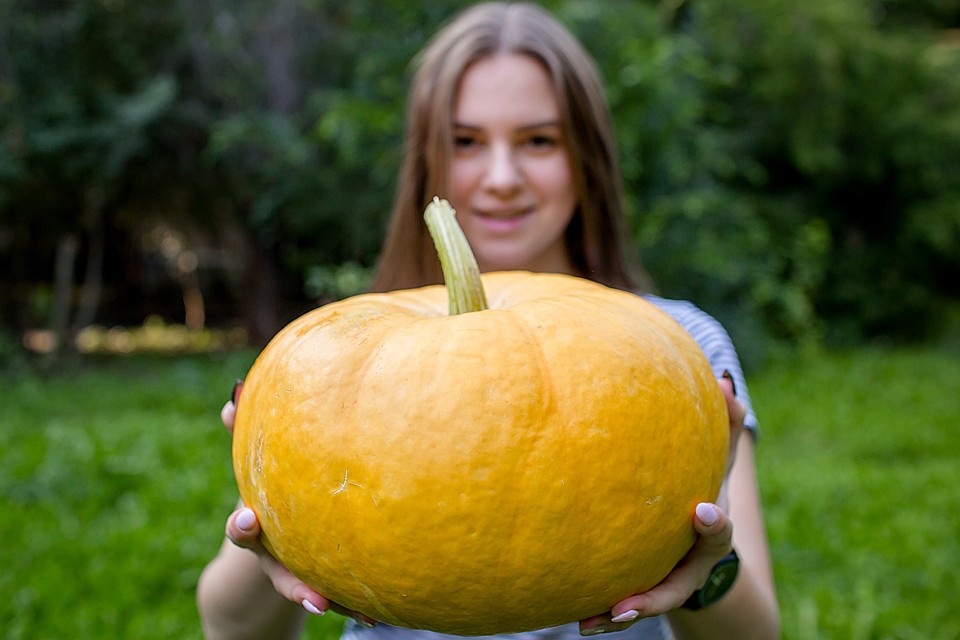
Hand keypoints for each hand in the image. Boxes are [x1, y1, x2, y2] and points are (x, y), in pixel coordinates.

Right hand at [221, 380, 377, 627]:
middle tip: (312, 597)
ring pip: (309, 592)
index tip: (249, 518)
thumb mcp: (256, 464)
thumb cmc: (270, 486)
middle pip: (279, 574)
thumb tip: (234, 395)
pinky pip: (335, 594)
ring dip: (328, 602)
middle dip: (294, 586)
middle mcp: (272, 555)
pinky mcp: (319, 580)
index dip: (243, 525)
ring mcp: (295, 571)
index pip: (242, 530)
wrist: (273, 530)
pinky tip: (378, 612)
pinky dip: (353, 604)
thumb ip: (245, 432)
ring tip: (358, 614)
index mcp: (254, 527)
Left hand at [577, 373, 744, 634]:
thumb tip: (725, 380)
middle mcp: (690, 564)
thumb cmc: (702, 486)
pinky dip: (604, 613)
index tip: (701, 511)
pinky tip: (577, 618)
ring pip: (647, 604)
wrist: (698, 535)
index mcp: (710, 533)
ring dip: (622, 614)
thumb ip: (721, 424)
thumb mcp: (716, 459)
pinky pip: (623, 604)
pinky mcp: (642, 588)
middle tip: (627, 602)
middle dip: (654, 596)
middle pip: (678, 587)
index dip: (714, 524)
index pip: (719, 533)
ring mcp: (667, 581)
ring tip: (591, 622)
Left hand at [578, 502, 733, 634]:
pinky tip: (566, 585)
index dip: (646, 605)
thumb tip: (702, 511)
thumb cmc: (707, 514)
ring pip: (621, 597)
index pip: (667, 596)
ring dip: (600, 611)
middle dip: (614, 619)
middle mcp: (663, 583)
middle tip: (587, 625)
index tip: (621, 611)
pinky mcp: (629, 564)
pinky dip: (593, 582)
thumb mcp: (719, 523)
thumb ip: (716, 523)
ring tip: (577, 621)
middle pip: (638, 607)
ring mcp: (646, 576)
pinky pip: (610, 577)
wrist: (697, 508)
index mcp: (686, 579)